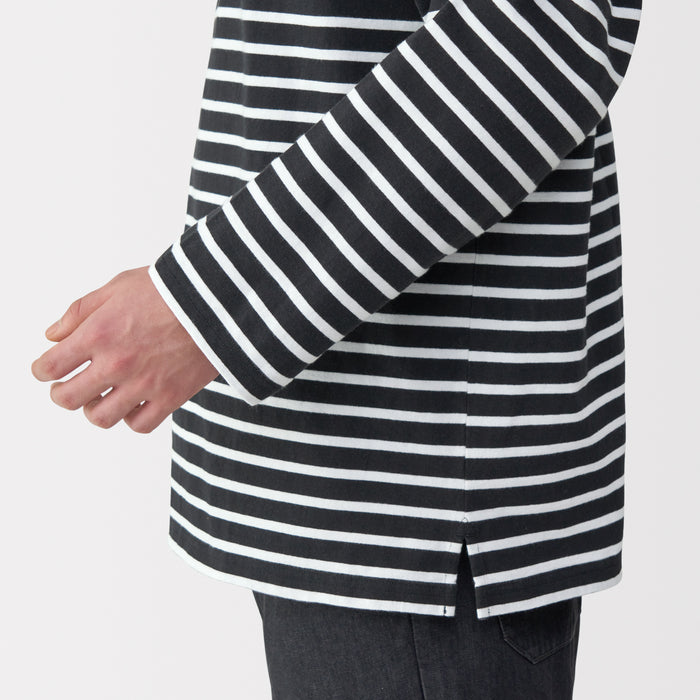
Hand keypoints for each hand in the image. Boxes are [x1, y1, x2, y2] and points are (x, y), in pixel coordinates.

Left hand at [31, 266, 218, 432]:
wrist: (219, 301)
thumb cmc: (171, 289)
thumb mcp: (119, 286)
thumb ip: (80, 311)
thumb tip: (53, 335)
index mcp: (99, 332)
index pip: (50, 366)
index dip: (42, 370)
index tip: (48, 368)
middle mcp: (117, 362)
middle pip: (67, 398)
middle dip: (61, 393)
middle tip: (68, 387)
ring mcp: (144, 383)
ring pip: (100, 417)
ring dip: (94, 409)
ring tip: (102, 397)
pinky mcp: (171, 396)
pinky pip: (139, 424)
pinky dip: (130, 418)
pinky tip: (133, 403)